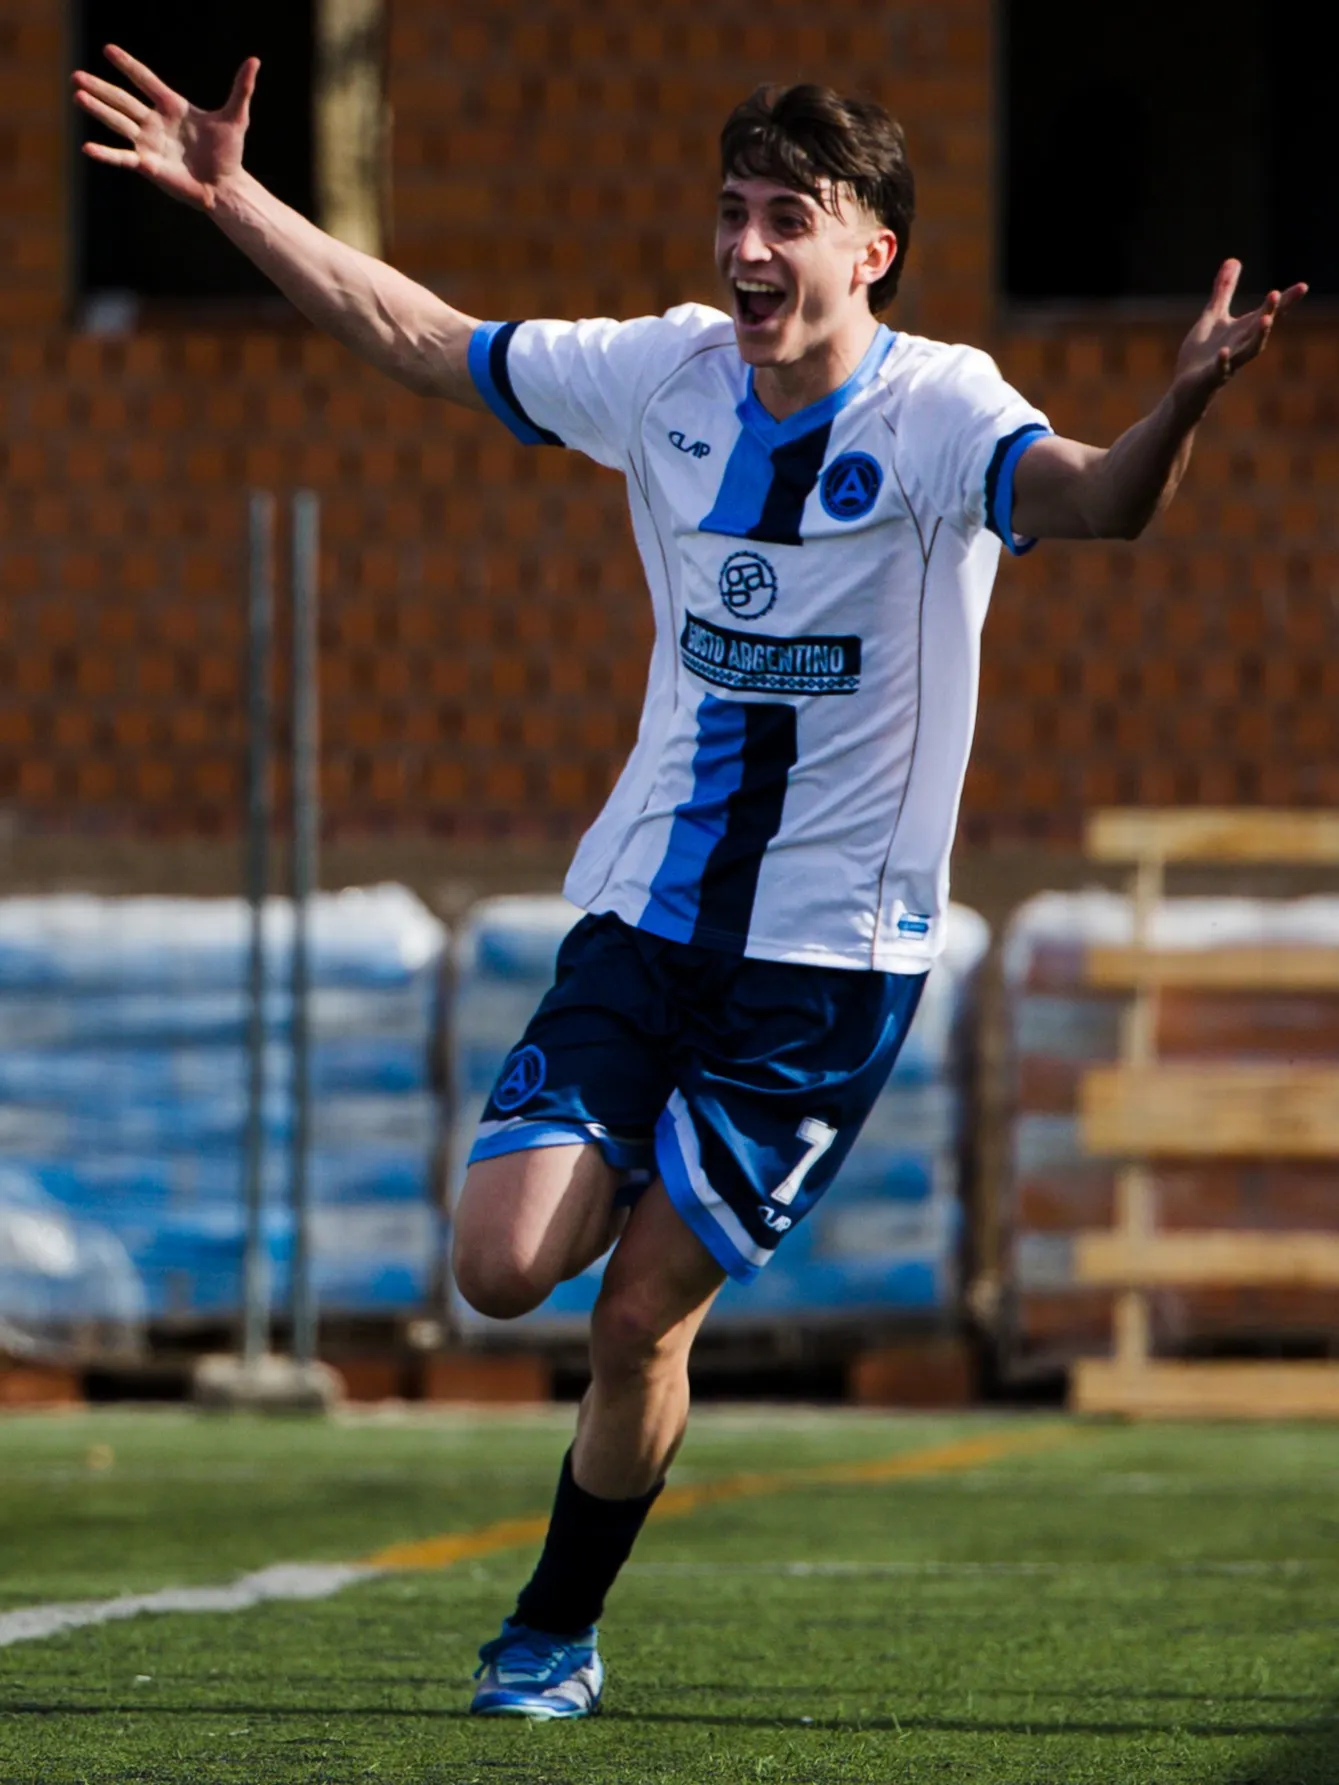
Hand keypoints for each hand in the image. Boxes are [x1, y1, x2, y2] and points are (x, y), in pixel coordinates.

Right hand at [71, 44, 257, 211]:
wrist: (226, 187)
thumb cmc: (229, 153)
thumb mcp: (235, 118)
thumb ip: (241, 89)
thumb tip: (255, 61)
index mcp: (172, 106)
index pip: (145, 80)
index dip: (128, 65)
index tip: (108, 49)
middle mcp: (155, 122)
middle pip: (122, 100)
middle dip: (100, 88)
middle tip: (76, 74)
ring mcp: (149, 143)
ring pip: (118, 123)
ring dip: (98, 109)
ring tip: (77, 95)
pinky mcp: (148, 165)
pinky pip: (123, 157)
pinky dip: (106, 154)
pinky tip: (87, 148)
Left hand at [1173, 259, 1306, 417]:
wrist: (1186, 391)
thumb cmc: (1202, 355)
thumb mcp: (1213, 317)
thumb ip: (1224, 291)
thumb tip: (1233, 260)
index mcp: (1242, 331)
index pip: (1267, 313)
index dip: (1285, 301)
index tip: (1303, 287)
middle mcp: (1240, 346)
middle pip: (1260, 328)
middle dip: (1270, 311)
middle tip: (1277, 294)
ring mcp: (1228, 363)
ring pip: (1248, 350)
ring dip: (1258, 336)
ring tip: (1266, 319)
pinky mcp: (1210, 377)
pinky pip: (1220, 370)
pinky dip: (1223, 361)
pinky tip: (1224, 351)